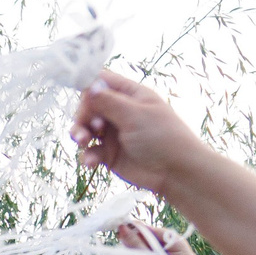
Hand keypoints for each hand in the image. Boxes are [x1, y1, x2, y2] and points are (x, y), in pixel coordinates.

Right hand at [72, 70, 208, 193]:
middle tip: (90, 128)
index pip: (102, 82)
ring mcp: (113, 133)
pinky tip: (91, 163)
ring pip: (86, 128)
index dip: (88, 87)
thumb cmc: (162, 137)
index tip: (82, 99)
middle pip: (89, 106)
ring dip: (80, 134)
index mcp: (130, 95)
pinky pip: (91, 151)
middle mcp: (119, 112)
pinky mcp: (109, 154)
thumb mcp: (135, 115)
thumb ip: (109, 101)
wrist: (175, 172)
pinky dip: (87, 156)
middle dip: (84, 115)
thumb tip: (88, 85)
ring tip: (82, 142)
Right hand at [119, 220, 195, 254]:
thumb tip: (123, 226)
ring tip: (120, 237)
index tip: (132, 224)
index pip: (166, 235)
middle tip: (123, 229)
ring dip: (134, 243)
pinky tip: (123, 250)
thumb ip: (136, 244)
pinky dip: (133, 252)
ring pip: (147, 247)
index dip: (149, 230)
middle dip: (139, 235)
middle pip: (156, 239)